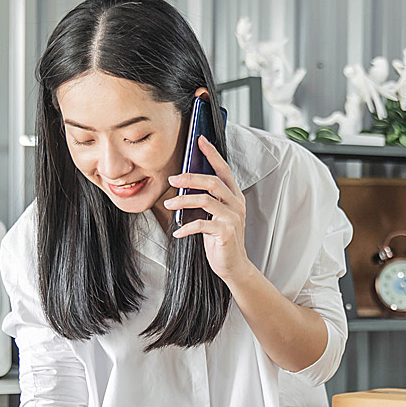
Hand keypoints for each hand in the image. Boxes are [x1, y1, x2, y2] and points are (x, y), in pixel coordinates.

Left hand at [164, 135, 256, 284]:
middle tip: (172, 179)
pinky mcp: (225, 232)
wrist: (233, 265)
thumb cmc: (222, 239)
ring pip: (205, 200)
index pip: (224, 170)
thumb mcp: (216, 215)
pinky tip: (177, 232)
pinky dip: (186, 227)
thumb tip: (185, 183)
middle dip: (190, 177)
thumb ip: (208, 199)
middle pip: (212, 182)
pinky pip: (201, 224)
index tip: (199, 141)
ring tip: (169, 204)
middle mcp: (236, 204)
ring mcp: (232, 218)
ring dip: (183, 200)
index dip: (212, 154)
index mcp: (235, 196)